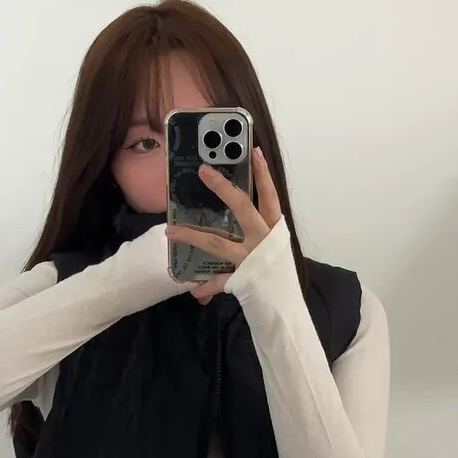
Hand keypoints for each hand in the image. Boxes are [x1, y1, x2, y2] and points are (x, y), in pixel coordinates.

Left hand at [165, 146, 282, 304]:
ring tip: (171, 231)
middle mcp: (264, 240)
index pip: (269, 196)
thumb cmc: (279, 275)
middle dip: (223, 188)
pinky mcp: (242, 279)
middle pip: (243, 208)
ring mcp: (252, 258)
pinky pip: (219, 281)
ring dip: (192, 236)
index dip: (263, 174)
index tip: (254, 151)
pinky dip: (205, 286)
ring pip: (217, 242)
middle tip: (203, 170)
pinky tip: (194, 289)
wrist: (286, 307)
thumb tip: (235, 223)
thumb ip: (256, 236)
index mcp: (274, 230)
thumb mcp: (274, 251)